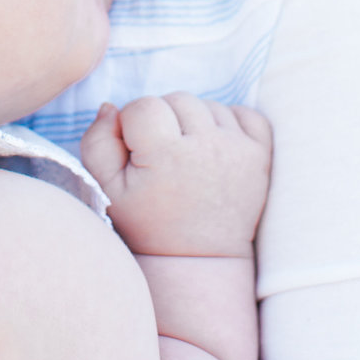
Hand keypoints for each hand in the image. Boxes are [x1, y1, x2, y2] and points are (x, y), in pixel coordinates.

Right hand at [80, 92, 271, 256]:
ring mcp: (239, 151)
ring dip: (194, 122)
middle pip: (177, 99)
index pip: (144, 105)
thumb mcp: (107, 189)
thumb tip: (112, 107)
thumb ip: (98, 141)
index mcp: (167, 155)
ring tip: (187, 156)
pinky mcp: (261, 157)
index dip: (133, 124)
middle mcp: (207, 148)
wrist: (199, 260)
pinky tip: (215, 147)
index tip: (137, 152)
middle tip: (162, 156)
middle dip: (164, 120)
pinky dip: (230, 123)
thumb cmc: (147, 224)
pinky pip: (246, 115)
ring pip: (208, 106)